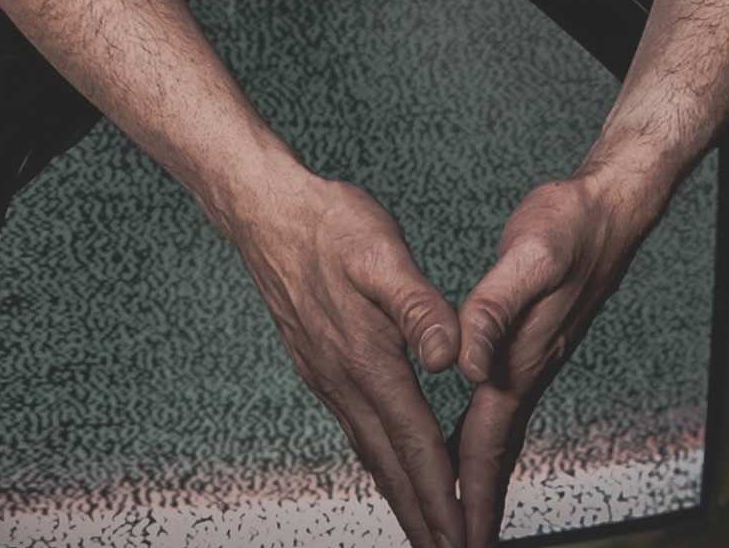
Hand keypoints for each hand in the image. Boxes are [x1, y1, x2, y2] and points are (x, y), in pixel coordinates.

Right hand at [218, 171, 468, 547]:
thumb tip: (453, 356)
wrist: (268, 214)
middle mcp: (345, 381)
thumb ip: (419, 306)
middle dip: (422, 517)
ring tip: (425, 533)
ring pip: (370, 454)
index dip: (440, 491)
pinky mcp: (320, 369)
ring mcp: (329, 379)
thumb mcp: (382, 252)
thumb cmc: (331, 226)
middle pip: (391, 465)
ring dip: (400, 497)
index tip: (460, 533)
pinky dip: (380, 464)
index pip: (415, 440)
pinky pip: (357, 432)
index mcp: (369, 359)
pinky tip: (389, 470)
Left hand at [448, 169, 672, 545]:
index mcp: (519, 358)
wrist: (610, 208)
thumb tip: (463, 363)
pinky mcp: (532, 346)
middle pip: (494, 453)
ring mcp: (532, 361)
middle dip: (475, 506)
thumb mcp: (528, 256)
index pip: (486, 442)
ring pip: (499, 435)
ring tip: (462, 518)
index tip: (460, 541)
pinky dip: (483, 441)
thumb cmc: (569, 225)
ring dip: (479, 479)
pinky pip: (502, 411)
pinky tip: (472, 444)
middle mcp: (527, 370)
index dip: (468, 494)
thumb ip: (493, 308)